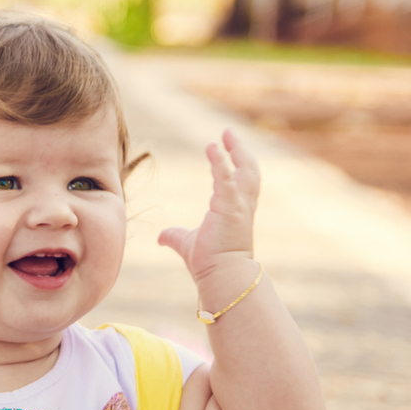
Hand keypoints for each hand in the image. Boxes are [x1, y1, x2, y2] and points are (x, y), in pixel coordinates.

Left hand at [158, 129, 258, 282]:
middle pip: (249, 170)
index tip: (223, 147)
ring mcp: (239, 205)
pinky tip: (212, 147)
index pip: (238, 180)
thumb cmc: (209, 261)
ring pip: (246, 170)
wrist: (221, 276)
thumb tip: (161, 237)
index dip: (233, 162)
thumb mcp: (188, 243)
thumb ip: (175, 236)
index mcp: (234, 210)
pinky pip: (227, 178)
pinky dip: (220, 162)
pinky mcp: (231, 207)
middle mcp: (241, 205)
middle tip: (228, 133)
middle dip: (240, 150)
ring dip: (237, 150)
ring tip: (226, 135)